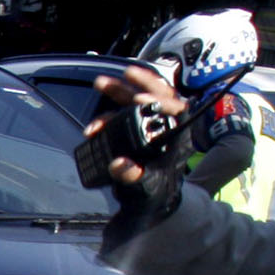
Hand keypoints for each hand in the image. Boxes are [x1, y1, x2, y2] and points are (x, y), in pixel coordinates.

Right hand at [69, 63, 183, 193]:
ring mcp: (149, 127)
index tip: (140, 99)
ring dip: (120, 91)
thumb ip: (134, 177)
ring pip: (139, 101)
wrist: (151, 200)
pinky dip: (109, 112)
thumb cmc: (156, 193)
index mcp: (177, 138)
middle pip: (160, 95)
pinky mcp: (135, 130)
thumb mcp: (147, 188)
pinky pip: (125, 113)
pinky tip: (97, 121)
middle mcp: (165, 128)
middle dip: (142, 83)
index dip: (161, 101)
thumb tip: (120, 165)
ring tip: (100, 83)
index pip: (178, 110)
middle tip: (126, 73)